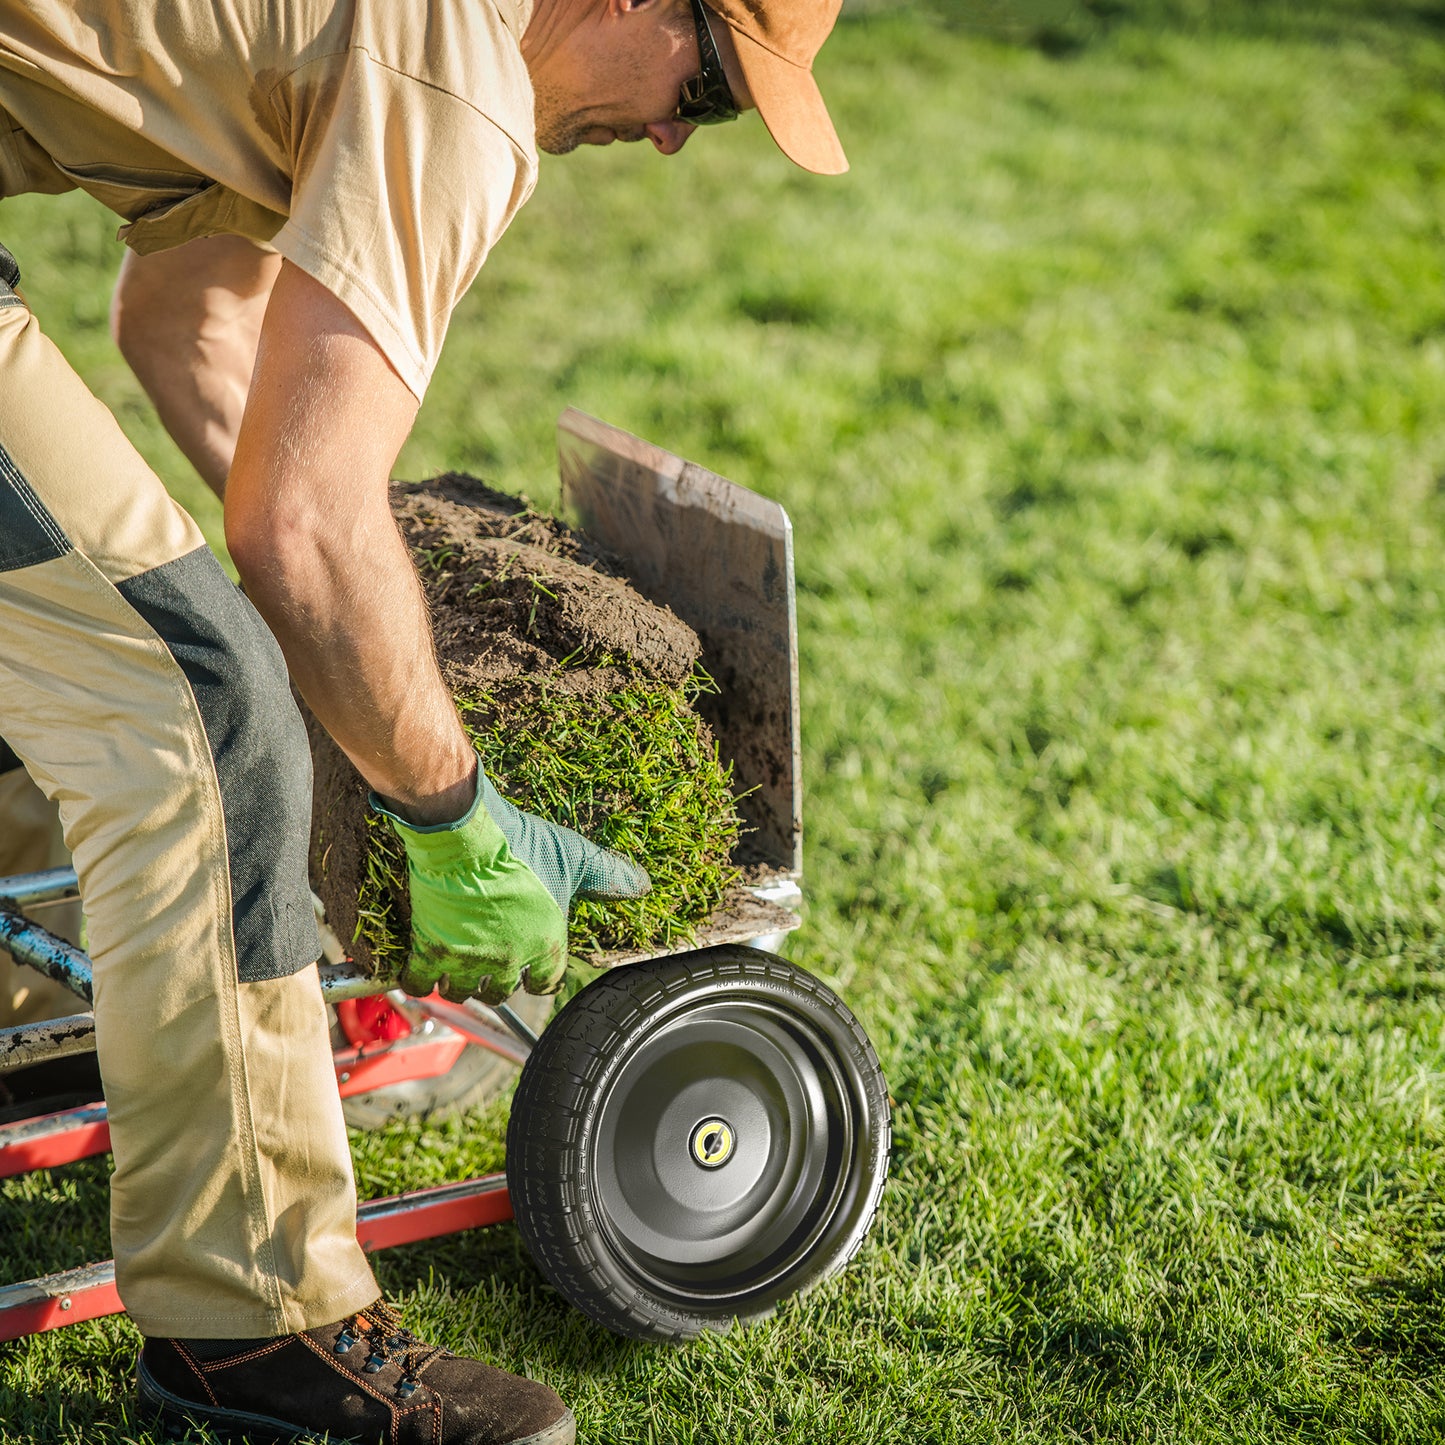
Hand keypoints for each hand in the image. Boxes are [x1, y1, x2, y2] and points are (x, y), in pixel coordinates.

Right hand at [371, 761, 650, 1003]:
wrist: (464, 833)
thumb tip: (642, 886)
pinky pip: (419, 984)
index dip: (538, 976)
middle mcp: (508, 960)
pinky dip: (419, 982)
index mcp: (546, 945)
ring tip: (459, 966)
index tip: (530, 970)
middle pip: (500, 992)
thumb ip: (608, 877)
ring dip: (461, 983)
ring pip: (462, 991)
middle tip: (490, 963)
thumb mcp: (574, 857)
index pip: (546, 983)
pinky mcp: (429, 949)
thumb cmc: (521, 843)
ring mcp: (467, 959)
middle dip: (497, 981)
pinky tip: (422, 972)